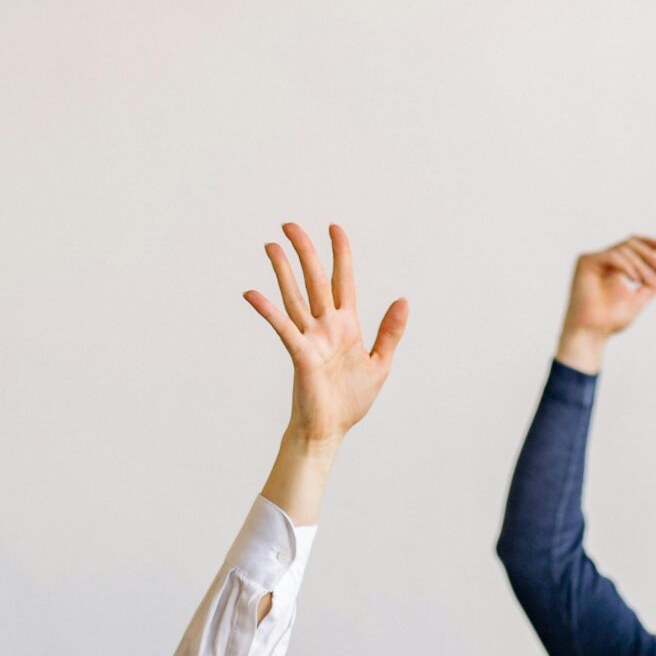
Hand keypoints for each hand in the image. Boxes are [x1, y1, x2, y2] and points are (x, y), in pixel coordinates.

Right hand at [244, 223, 407, 447]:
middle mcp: (326, 326)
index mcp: (347, 325)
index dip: (340, 254)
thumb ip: (390, 332)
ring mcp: (311, 338)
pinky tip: (252, 293)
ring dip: (283, 271)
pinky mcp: (301, 354)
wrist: (331, 430)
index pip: (343, 281)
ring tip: (271, 245)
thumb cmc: (350, 401)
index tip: (334, 228)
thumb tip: (403, 300)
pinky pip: (283, 327)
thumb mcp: (380, 364)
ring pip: (295, 296)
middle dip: (305, 252)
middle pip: (315, 280)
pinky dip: (268, 310)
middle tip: (290, 225)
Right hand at [556, 237, 655, 372]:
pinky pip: (613, 256)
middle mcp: (602, 260)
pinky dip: (627, 266)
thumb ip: (651, 285)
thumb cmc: (610, 320)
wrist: (592, 332)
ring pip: (623, 249)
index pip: (633, 246)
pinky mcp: (585, 262)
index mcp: (613, 266)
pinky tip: (634, 280)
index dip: (651, 244)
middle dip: (648, 254)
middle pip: (630, 243)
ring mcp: (593, 260)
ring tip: (646, 282)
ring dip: (639, 264)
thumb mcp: (639, 299)